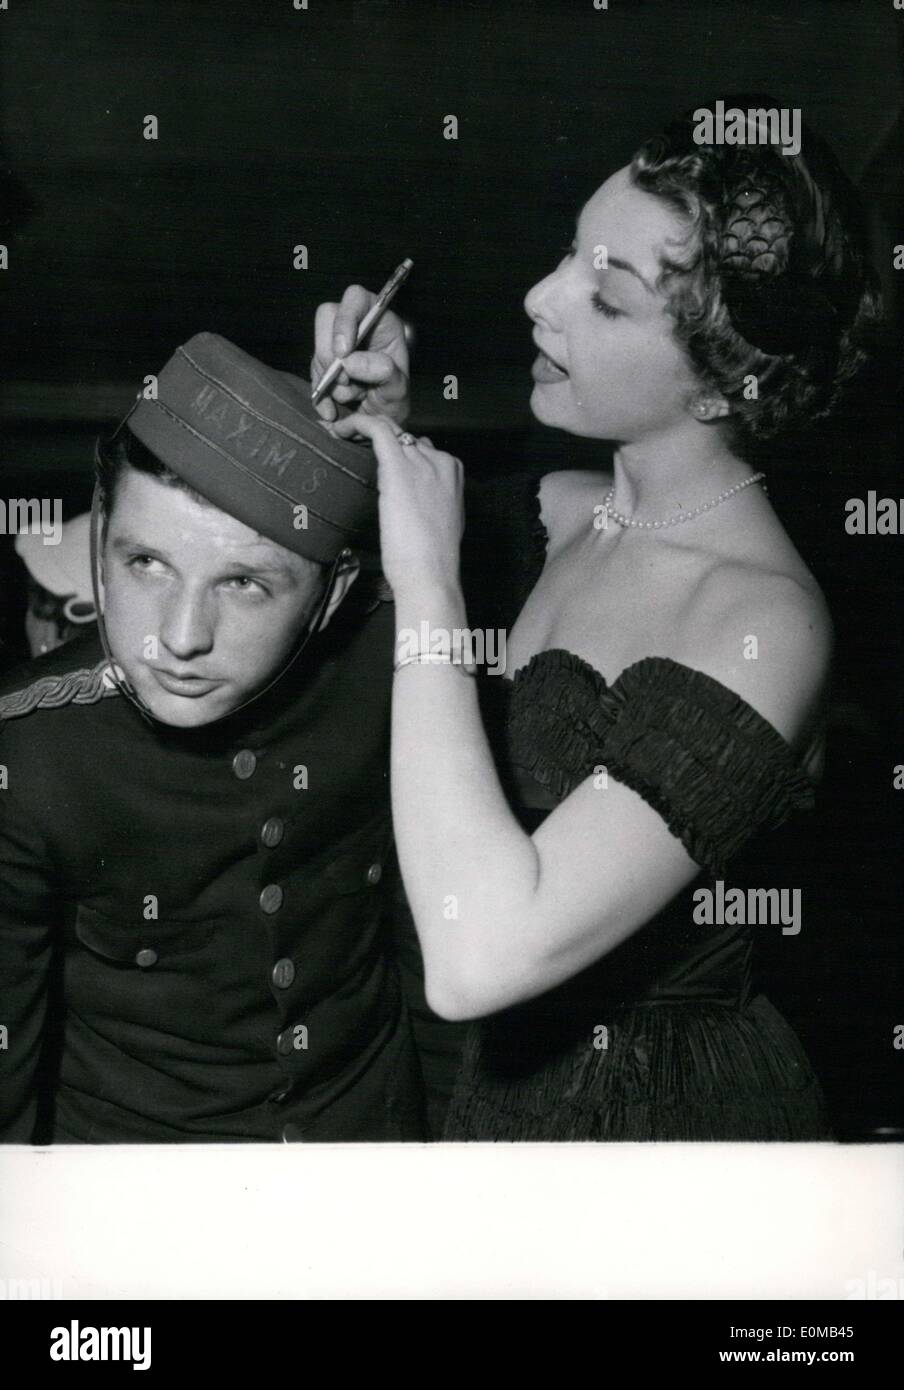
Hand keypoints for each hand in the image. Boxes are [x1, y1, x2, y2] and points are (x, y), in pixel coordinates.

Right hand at [311, 284, 410, 423]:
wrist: (381, 424)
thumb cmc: (394, 400)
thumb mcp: (398, 389)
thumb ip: (383, 372)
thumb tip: (350, 361)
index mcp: (380, 321)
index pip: (356, 298)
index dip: (345, 319)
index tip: (343, 352)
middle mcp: (356, 326)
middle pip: (326, 316)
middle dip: (329, 352)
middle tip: (344, 380)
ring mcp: (336, 344)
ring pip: (317, 348)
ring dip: (330, 378)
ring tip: (353, 396)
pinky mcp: (323, 363)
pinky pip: (312, 372)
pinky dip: (319, 393)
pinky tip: (332, 410)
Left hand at [331, 412, 463, 599]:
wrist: (431, 572)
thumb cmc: (433, 558)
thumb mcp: (442, 520)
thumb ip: (431, 499)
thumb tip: (414, 496)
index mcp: (452, 473)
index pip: (422, 449)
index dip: (398, 450)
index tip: (377, 455)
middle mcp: (439, 460)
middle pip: (406, 439)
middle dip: (381, 439)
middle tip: (354, 443)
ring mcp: (420, 462)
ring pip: (391, 431)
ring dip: (366, 432)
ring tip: (344, 436)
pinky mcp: (398, 466)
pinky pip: (377, 430)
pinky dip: (357, 423)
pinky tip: (341, 428)